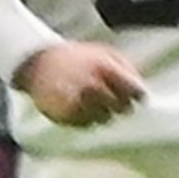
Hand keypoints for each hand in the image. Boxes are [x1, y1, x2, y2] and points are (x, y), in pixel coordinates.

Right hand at [18, 40, 146, 128]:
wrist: (36, 61)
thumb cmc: (77, 57)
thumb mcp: (104, 52)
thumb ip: (127, 69)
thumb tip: (142, 90)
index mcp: (104, 68)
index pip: (135, 92)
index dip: (137, 95)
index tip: (135, 96)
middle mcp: (91, 85)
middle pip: (123, 109)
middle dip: (122, 105)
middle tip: (114, 100)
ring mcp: (77, 101)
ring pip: (106, 119)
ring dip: (104, 113)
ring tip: (94, 102)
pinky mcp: (64, 115)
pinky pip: (86, 124)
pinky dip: (87, 118)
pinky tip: (81, 107)